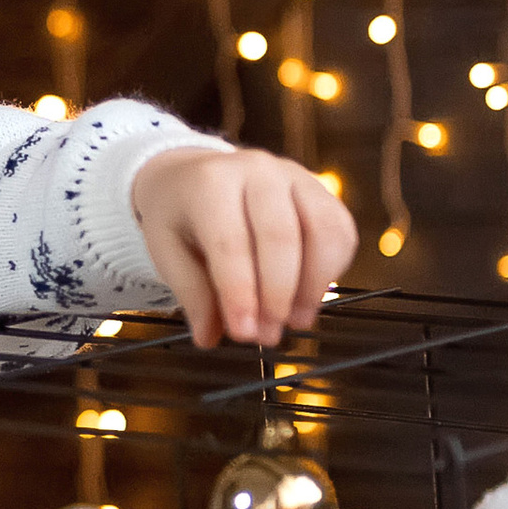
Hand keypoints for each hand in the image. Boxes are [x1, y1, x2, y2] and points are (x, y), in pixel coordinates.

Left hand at [130, 147, 355, 348]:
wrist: (195, 174)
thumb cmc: (180, 216)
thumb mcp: (166, 250)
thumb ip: (191, 292)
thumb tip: (209, 337)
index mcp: (210, 182)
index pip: (230, 243)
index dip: (240, 294)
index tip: (243, 334)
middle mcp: (256, 170)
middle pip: (279, 237)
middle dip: (277, 295)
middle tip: (268, 335)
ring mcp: (294, 176)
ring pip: (322, 231)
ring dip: (313, 286)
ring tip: (295, 321)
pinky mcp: (320, 189)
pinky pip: (340, 230)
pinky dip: (333, 269)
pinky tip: (310, 296)